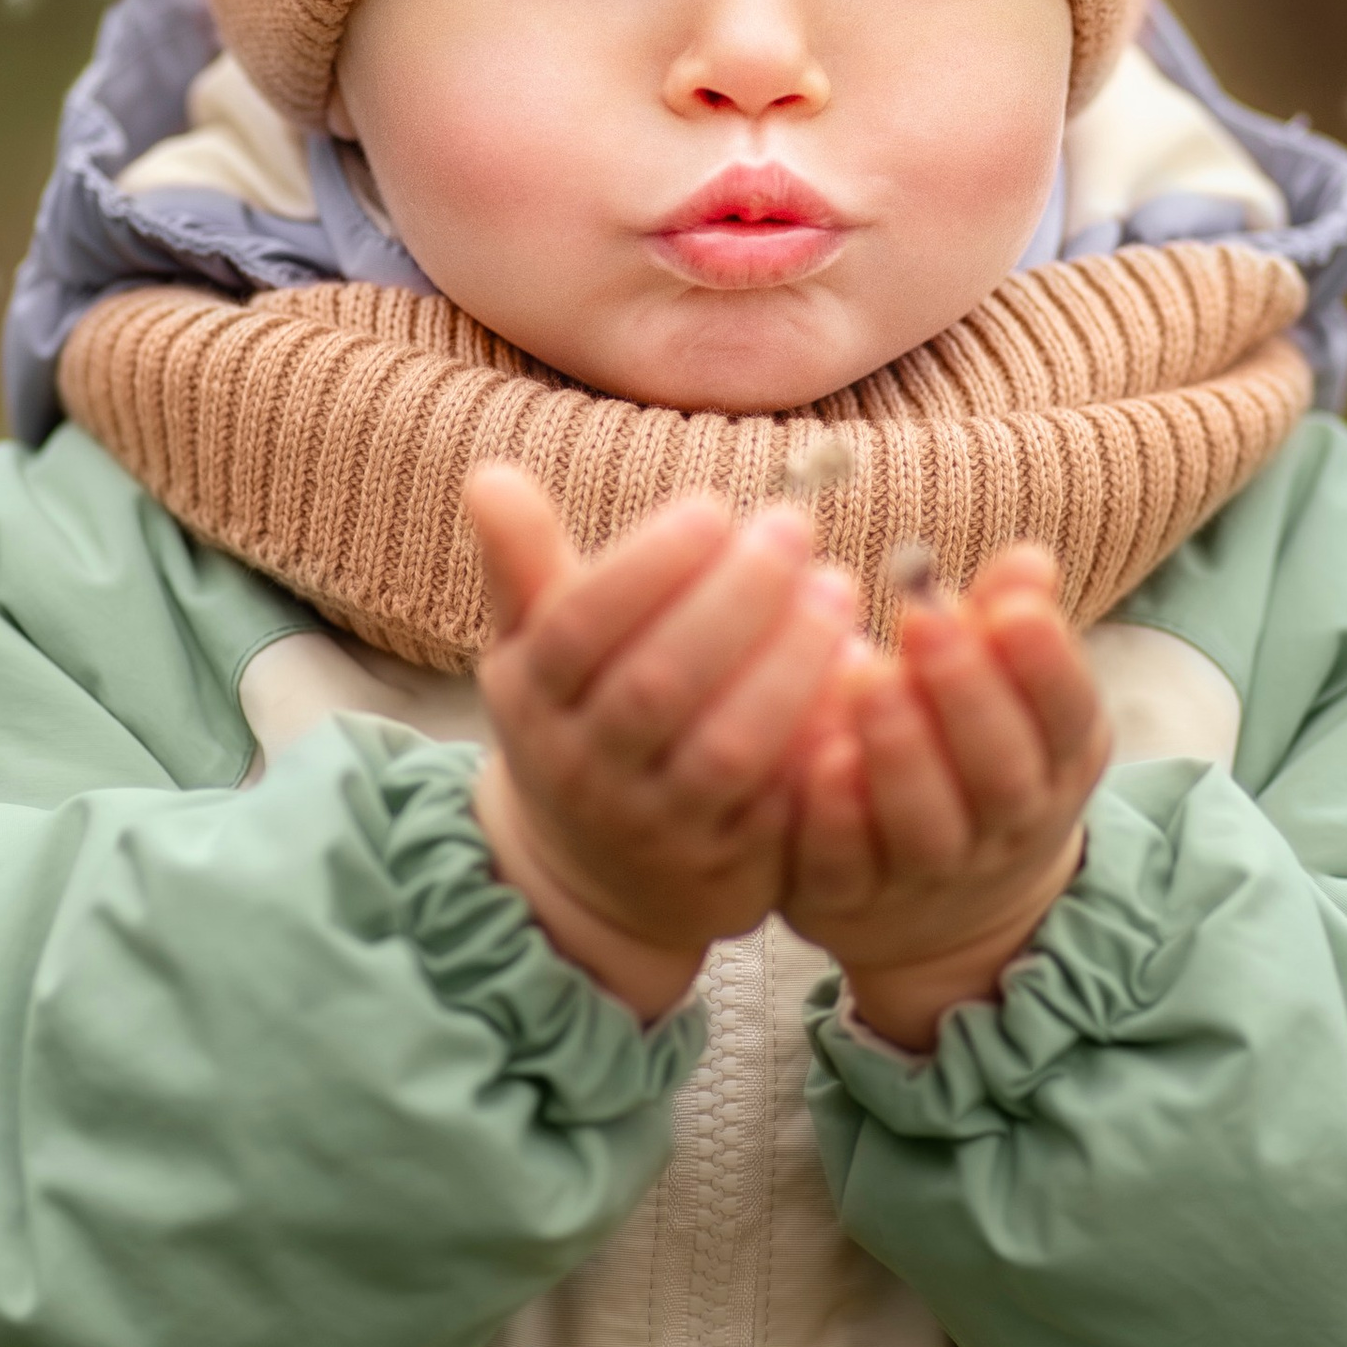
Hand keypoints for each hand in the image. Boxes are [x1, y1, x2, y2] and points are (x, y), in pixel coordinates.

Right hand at [466, 466, 856, 1018]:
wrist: (593, 872)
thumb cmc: (579, 714)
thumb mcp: (536, 646)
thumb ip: (522, 561)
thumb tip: (489, 473)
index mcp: (533, 695)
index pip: (578, 628)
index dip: (648, 566)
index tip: (715, 506)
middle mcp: (585, 766)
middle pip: (656, 685)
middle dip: (734, 601)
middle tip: (793, 528)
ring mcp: (656, 822)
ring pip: (726, 748)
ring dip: (789, 665)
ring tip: (836, 589)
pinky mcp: (727, 862)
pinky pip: (779, 803)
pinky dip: (817, 737)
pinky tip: (857, 671)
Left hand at [786, 549, 1109, 1048]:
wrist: (939, 908)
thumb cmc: (969, 759)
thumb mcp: (1010, 696)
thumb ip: (1010, 624)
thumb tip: (1028, 562)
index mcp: (1055, 762)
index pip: (1067, 717)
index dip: (1046, 666)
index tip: (1012, 608)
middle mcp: (1003, 827)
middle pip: (1000, 774)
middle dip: (964, 695)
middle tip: (922, 621)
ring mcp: (927, 873)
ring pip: (925, 826)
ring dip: (900, 752)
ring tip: (868, 676)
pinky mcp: (848, 898)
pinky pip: (844, 864)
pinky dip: (835, 816)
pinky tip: (820, 755)